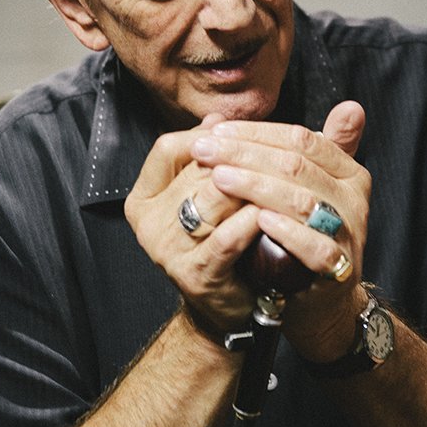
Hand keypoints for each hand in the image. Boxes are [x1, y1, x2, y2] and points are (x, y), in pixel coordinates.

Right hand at [125, 115, 261, 334]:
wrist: (231, 306)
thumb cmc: (223, 244)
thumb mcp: (209, 197)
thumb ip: (210, 160)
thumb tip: (218, 119)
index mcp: (144, 199)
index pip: (168, 148)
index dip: (205, 135)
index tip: (238, 134)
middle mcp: (149, 223)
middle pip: (196, 170)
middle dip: (239, 158)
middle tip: (276, 149)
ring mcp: (169, 250)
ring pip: (213, 197)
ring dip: (251, 183)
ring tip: (283, 174)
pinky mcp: (196, 274)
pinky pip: (228, 237)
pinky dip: (253, 220)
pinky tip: (275, 210)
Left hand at [189, 101, 370, 360]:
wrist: (318, 302)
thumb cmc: (302, 236)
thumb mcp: (302, 188)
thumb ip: (297, 152)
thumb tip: (303, 108)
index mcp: (347, 171)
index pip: (300, 138)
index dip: (255, 133)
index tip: (215, 131)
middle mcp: (353, 198)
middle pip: (296, 165)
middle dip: (244, 154)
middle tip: (203, 150)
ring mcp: (349, 234)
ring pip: (302, 200)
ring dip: (257, 186)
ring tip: (219, 177)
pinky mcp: (340, 270)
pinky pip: (315, 247)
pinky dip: (287, 231)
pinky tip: (257, 220)